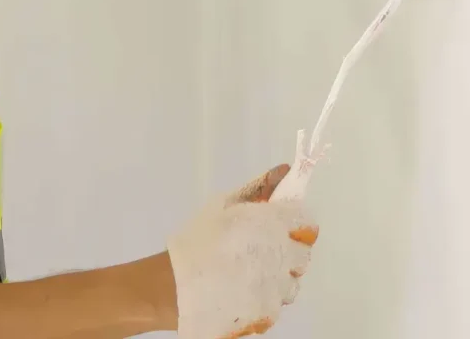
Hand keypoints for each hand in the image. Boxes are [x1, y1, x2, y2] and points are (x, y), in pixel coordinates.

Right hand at [166, 164, 318, 338]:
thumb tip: (285, 170)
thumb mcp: (222, 204)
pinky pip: (279, 300)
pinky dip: (268, 295)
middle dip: (287, 249)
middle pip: (302, 253)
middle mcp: (280, 255)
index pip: (305, 222)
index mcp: (269, 223)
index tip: (279, 225)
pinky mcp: (271, 313)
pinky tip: (244, 289)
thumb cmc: (197, 240)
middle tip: (260, 248)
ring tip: (249, 271)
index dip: (294, 222)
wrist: (176, 287)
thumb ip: (257, 187)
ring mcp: (277, 288)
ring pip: (293, 279)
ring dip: (279, 274)